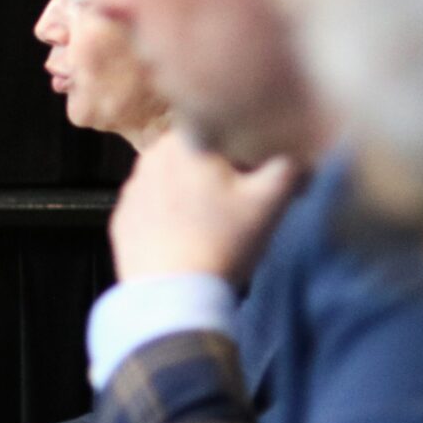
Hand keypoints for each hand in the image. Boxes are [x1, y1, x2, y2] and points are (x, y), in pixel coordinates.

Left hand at [109, 127, 302, 281]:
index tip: (255, 175)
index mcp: (183, 142)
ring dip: (191, 193)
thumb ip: (289, 166)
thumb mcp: (270, 201)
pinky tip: (186, 237)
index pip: (219, 128)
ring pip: (171, 181)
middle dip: (217, 172)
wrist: (172, 294)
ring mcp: (130, 190)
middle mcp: (149, 158)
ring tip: (213, 223)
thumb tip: (300, 154)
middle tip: (238, 202)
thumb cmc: (223, 240)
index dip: (242, 150)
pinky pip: (152, 209)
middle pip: (194, 156)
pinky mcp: (121, 220)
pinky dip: (168, 217)